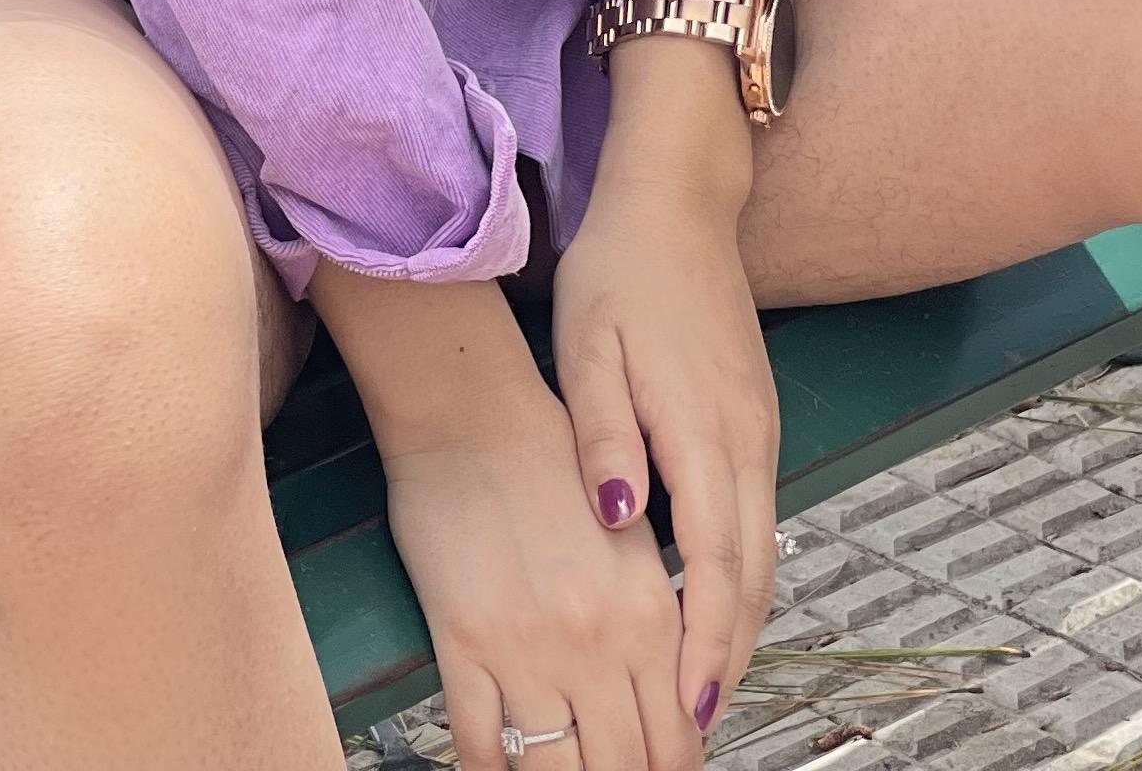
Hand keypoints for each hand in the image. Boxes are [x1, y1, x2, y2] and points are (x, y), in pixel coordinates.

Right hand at [312, 270, 693, 770]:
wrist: (471, 407)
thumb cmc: (545, 452)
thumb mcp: (632, 533)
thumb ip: (658, 621)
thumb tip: (678, 697)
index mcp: (648, 613)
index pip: (678, 739)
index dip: (674, 770)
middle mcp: (597, 643)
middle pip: (625, 766)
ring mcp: (527, 650)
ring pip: (557, 769)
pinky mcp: (463, 645)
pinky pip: (483, 744)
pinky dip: (495, 770)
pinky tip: (502, 769)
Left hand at [553, 100, 779, 740]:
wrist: (679, 196)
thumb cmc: (620, 266)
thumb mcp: (588, 341)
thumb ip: (601, 433)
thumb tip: (615, 522)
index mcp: (702, 429)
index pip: (714, 564)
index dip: (704, 642)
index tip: (689, 707)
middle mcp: (745, 440)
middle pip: (751, 575)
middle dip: (729, 656)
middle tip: (696, 725)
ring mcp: (758, 429)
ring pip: (761, 550)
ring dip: (739, 622)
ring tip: (704, 686)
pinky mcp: (754, 417)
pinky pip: (756, 518)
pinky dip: (741, 575)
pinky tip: (712, 599)